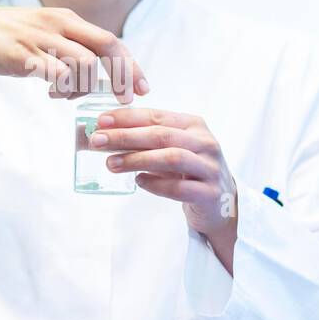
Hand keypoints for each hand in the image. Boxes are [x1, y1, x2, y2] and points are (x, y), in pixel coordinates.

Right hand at [0, 5, 149, 103]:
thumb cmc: (0, 37)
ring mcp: (39, 38)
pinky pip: (56, 73)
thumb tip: (90, 74)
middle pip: (107, 46)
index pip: (111, 40)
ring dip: (85, 86)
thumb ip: (65, 49)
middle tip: (128, 100)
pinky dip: (63, 88)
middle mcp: (57, 23)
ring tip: (68, 96)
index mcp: (65, 19)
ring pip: (84, 63)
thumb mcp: (40, 35)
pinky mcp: (21, 54)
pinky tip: (53, 93)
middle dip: (125, 75)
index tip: (142, 87)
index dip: (131, 65)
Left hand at [90, 107, 238, 238]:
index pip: (157, 116)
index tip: (101, 121)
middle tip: (97, 141)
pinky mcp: (209, 193)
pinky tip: (139, 182)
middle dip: (126, 136)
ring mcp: (210, 168)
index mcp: (194, 125)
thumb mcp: (172, 149)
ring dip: (137, 159)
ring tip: (112, 163)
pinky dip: (156, 184)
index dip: (128, 117)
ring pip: (171, 158)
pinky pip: (179, 188)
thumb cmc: (190, 171)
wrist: (221, 203)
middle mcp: (205, 143)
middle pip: (161, 135)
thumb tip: (105, 135)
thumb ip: (146, 142)